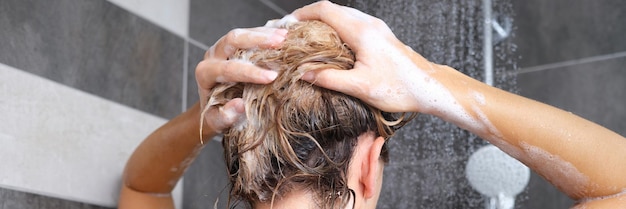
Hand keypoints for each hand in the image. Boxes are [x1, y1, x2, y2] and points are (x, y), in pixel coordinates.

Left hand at [195, 27, 285, 132]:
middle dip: (257, 40)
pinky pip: (249, 32)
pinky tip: (282, 34)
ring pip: (241, 33)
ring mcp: (222, 47)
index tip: (271, 77)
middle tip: (280, 43)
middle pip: (232, 40)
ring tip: (285, 36)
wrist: (212, 106)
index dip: (250, 72)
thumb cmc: (216, 114)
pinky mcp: (233, 44)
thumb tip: (240, 105)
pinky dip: (266, 32)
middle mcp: (211, 56)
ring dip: (264, 33)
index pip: (227, 69)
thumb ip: (225, 116)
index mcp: (205, 74)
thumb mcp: (217, 121)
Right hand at [291, 1, 437, 112]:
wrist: (429, 87)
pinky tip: (329, 44)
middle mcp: (369, 25)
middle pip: (332, 9)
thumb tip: (304, 74)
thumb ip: (329, 79)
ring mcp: (376, 28)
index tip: (287, 24)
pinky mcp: (380, 35)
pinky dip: (335, 27)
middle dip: (309, 16)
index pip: (325, 10)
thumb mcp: (360, 87)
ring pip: (343, 14)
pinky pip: (352, 22)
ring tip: (306, 37)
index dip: (303, 14)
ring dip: (323, 21)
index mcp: (362, 32)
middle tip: (292, 31)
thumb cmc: (399, 88)